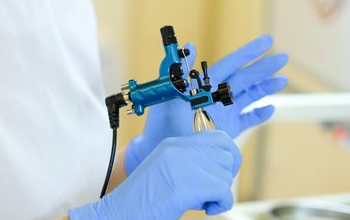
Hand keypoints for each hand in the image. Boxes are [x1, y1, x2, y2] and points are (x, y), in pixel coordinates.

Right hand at [68, 131, 241, 219]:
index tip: (225, 173)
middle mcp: (180, 150)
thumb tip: (219, 167)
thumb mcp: (165, 169)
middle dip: (225, 177)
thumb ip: (188, 162)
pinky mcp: (187, 187)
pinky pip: (223, 192)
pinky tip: (206, 209)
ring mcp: (183, 166)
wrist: (120, 212)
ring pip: (225, 175)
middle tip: (211, 192)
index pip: (218, 138)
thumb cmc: (141, 198)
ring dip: (219, 193)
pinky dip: (220, 204)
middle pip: (226, 156)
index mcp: (174, 144)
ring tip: (201, 202)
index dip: (229, 155)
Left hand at [125, 35, 287, 173]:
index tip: (266, 42)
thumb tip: (188, 44)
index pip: (230, 64)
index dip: (248, 52)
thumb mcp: (169, 92)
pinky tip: (270, 108)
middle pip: (244, 78)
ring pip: (248, 97)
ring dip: (265, 88)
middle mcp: (215, 97)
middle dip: (263, 68)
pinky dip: (258, 115)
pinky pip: (245, 121)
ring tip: (282, 80)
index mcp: (204, 85)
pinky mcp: (225, 131)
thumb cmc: (163, 122)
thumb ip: (178, 67)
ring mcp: (222, 114)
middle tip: (283, 57)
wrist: (163, 152)